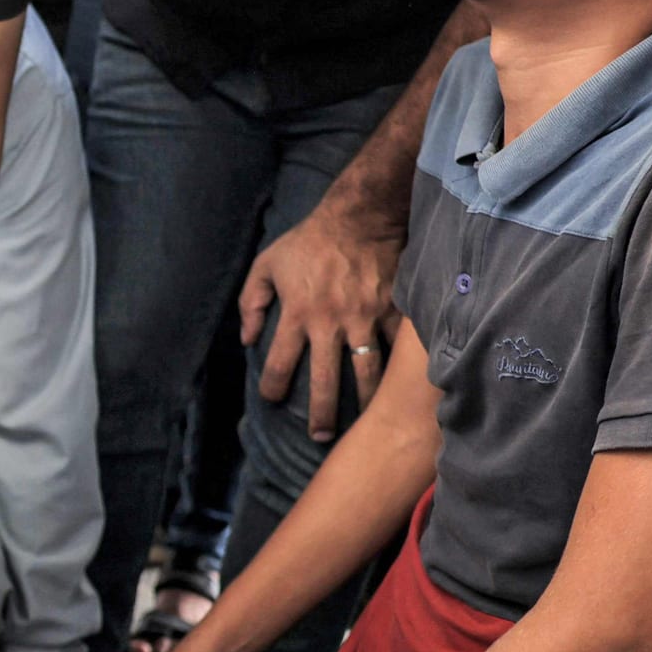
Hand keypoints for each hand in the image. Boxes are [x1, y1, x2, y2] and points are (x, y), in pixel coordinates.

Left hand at [238, 196, 404, 443]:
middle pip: (324, 381)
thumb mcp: (267, 264)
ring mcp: (366, 320)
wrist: (362, 215)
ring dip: (364, 402)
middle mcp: (331, 323)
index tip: (271, 399)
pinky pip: (400, 350)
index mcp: (297, 314)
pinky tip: (404, 391)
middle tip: (320, 436)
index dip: (271, 387)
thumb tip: (246, 340)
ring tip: (365, 423)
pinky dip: (402, 371)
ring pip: (367, 374)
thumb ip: (251, 302)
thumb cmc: (310, 240)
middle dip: (321, 414)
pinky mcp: (395, 312)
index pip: (278, 363)